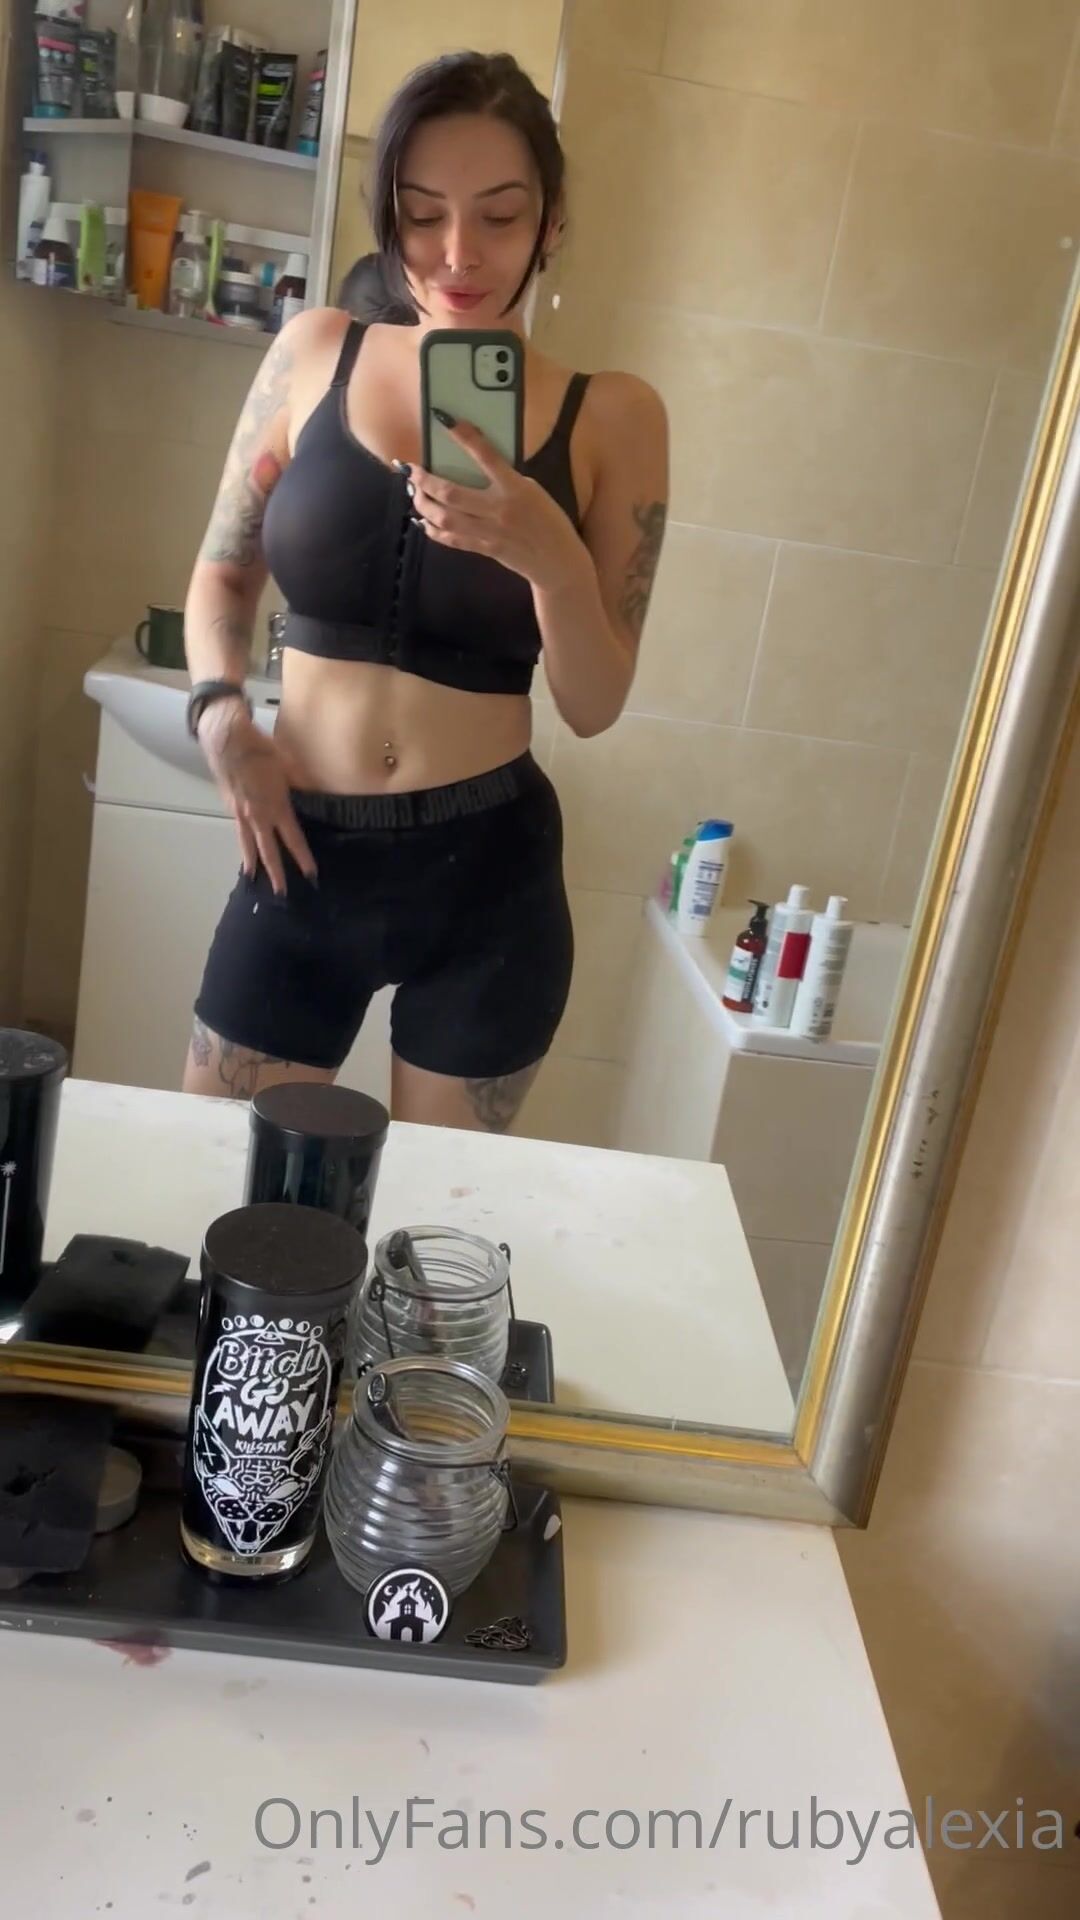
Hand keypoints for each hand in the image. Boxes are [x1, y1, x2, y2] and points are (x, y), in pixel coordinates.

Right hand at [197, 699, 315, 895]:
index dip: (302, 857)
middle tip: (281, 893)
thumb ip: (302, 782)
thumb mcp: (288, 764)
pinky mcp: (231, 806)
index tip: (311, 874)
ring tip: (254, 879)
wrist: (226, 738)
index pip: (292, 838)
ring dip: (254, 863)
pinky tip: (245, 852)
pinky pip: (239, 832)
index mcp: (275, 805)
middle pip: (268, 850)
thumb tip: (318, 795)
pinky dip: (243, 845)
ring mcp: (241, 812)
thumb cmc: (260, 747)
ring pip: (248, 844)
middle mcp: (257, 814)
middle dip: (276, 872)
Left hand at [407, 419, 587, 593]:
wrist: (558, 562)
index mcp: (516, 488)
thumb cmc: (549, 521)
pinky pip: (452, 539)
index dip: (465, 438)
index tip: (446, 420)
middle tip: (410, 470)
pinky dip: (433, 529)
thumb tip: (477, 467)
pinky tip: (423, 521)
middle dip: (425, 481)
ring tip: (415, 493)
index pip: (488, 457)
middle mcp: (499, 509)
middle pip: (452, 493)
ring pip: (446, 518)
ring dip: (424, 504)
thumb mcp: (533, 492)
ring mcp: (489, 532)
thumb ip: (507, 480)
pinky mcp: (485, 549)